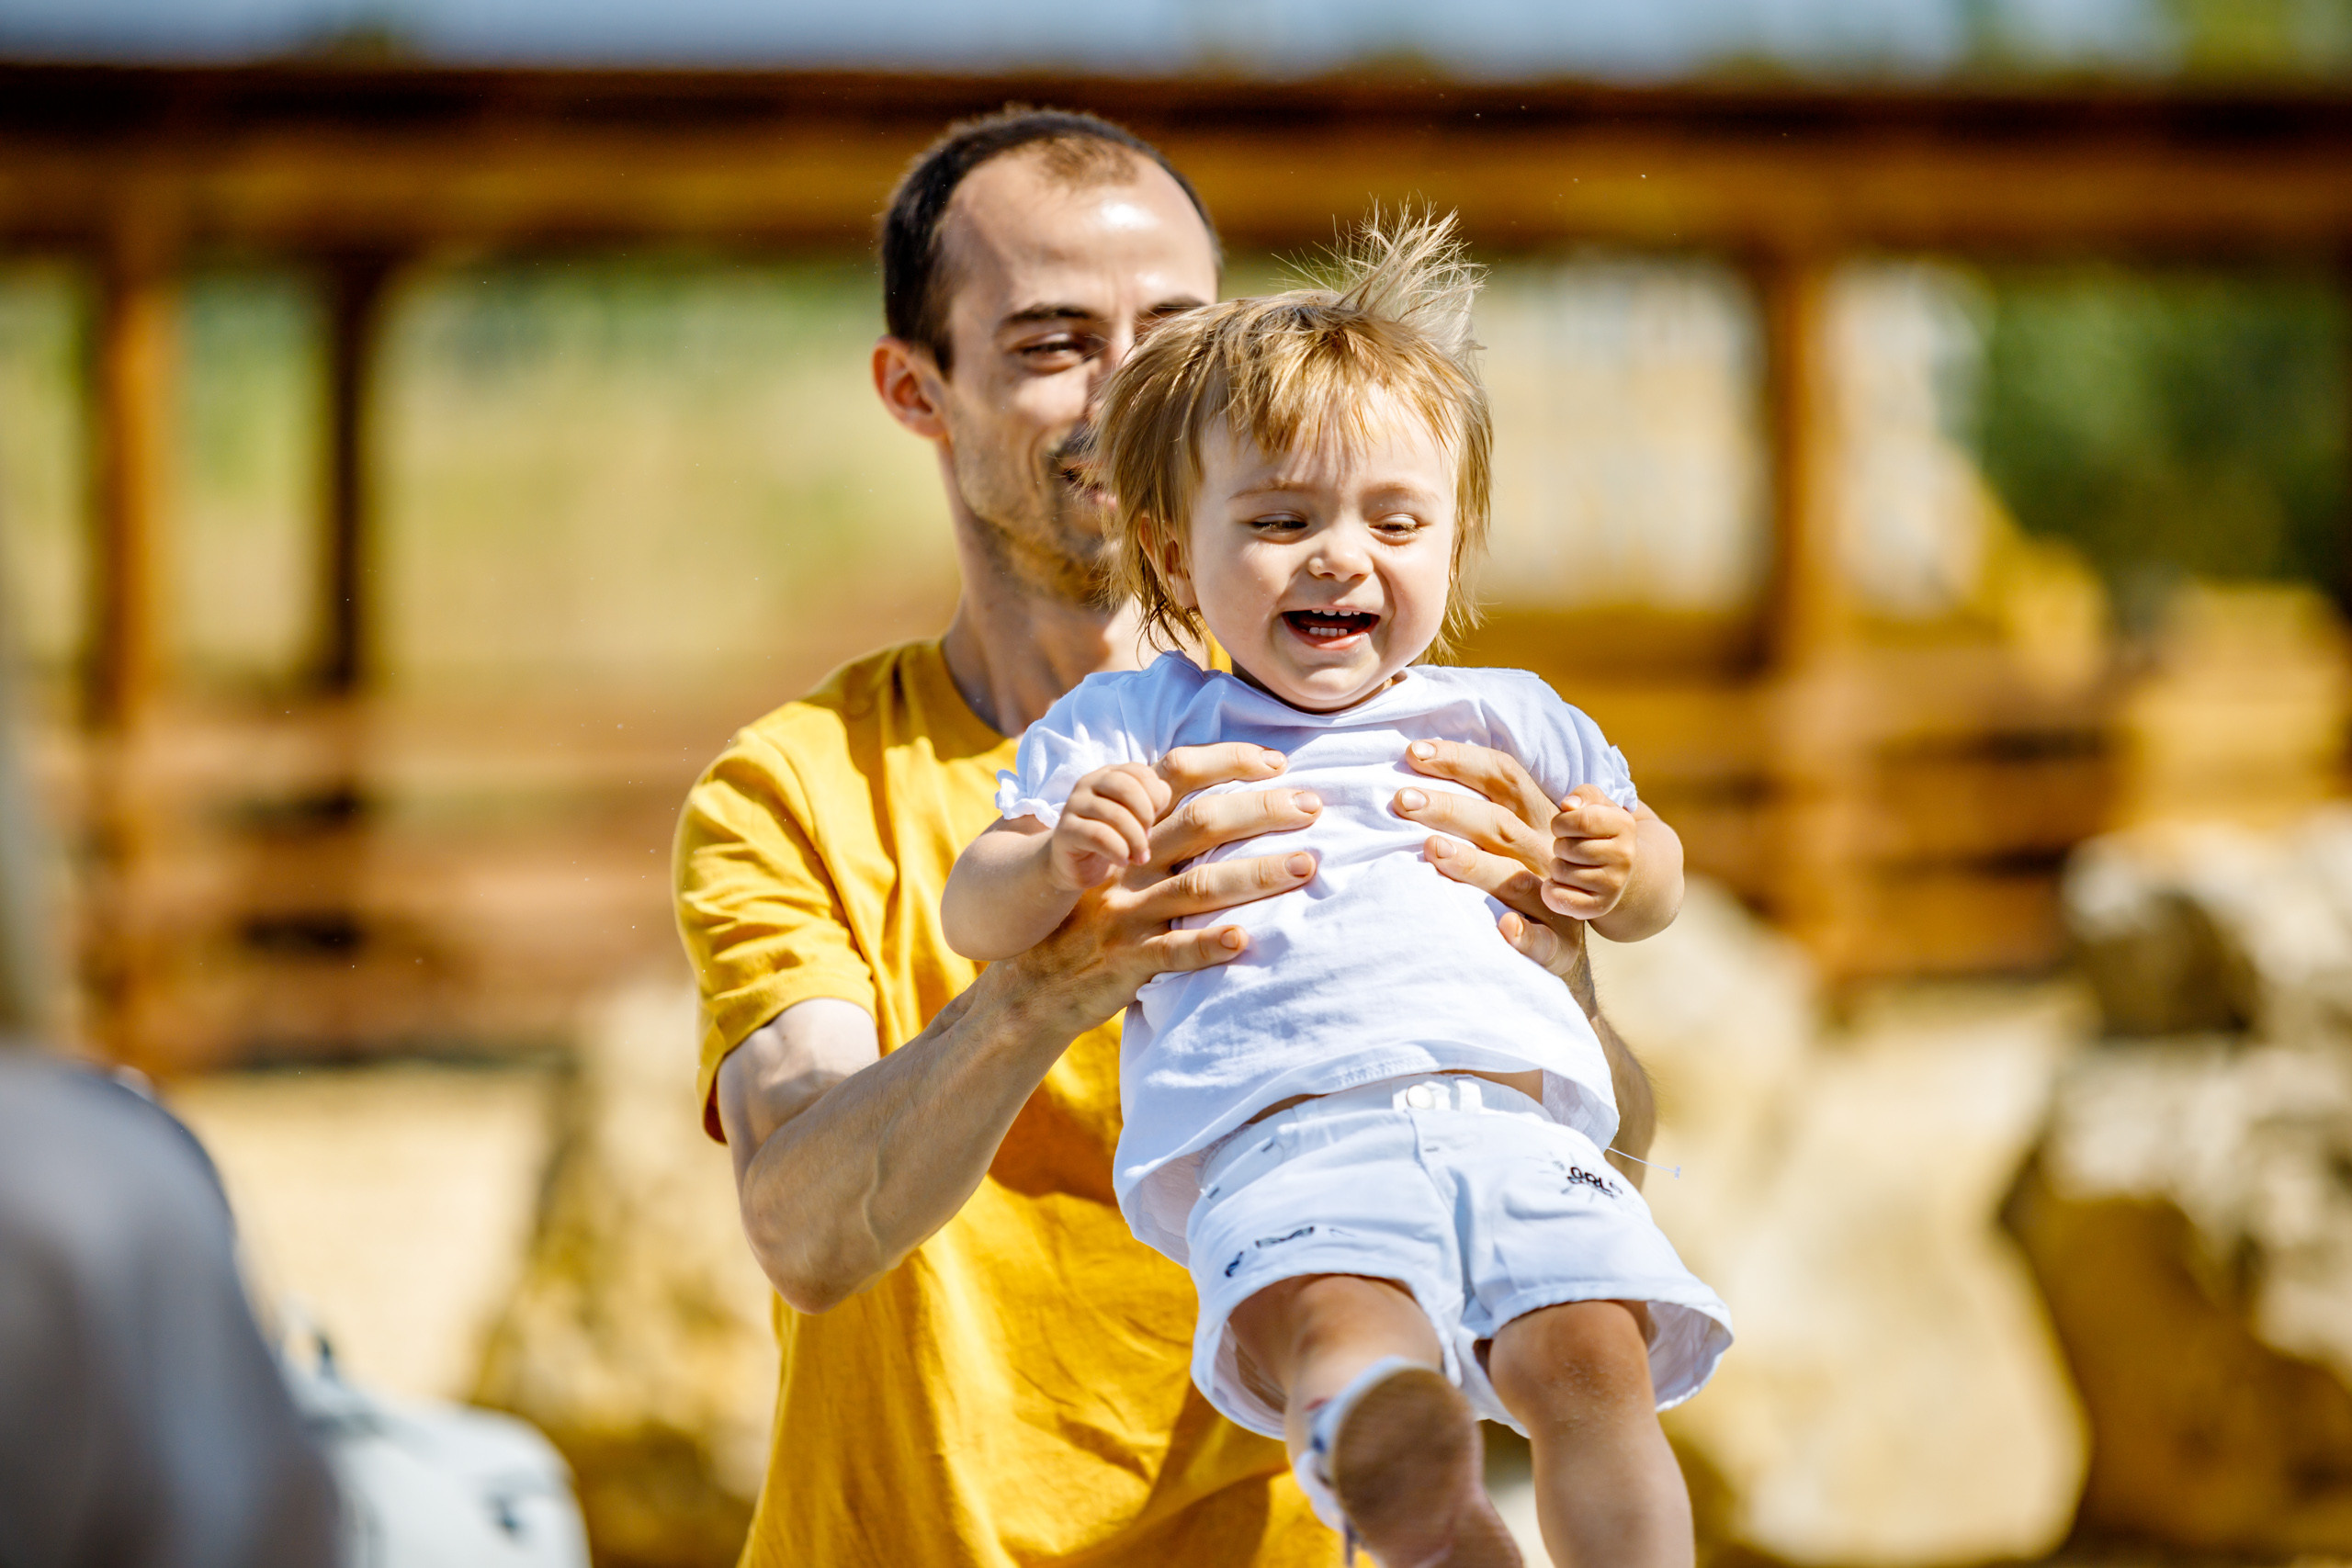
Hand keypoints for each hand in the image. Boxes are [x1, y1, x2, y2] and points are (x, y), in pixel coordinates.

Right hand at [1008, 742, 1321, 1037]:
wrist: (1032, 986)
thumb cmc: (1090, 923)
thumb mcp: (1117, 871)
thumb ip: (1163, 842)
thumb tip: (1231, 812)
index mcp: (1129, 837)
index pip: (1177, 778)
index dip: (1227, 763)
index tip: (1278, 762)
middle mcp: (1129, 867)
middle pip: (1200, 824)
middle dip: (1260, 811)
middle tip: (1312, 807)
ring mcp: (1126, 915)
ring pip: (1198, 887)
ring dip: (1256, 875)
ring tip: (1305, 865)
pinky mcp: (1125, 962)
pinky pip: (1172, 952)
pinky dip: (1209, 944)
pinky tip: (1245, 939)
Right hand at [1051, 763, 1173, 890]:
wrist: (1076, 864)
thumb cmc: (1113, 837)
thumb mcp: (1137, 817)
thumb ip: (1153, 800)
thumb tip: (1163, 793)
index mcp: (1109, 774)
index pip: (1140, 772)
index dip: (1155, 797)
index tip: (1154, 820)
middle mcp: (1089, 783)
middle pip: (1127, 787)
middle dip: (1145, 816)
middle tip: (1147, 839)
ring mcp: (1074, 804)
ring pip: (1115, 814)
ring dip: (1135, 840)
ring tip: (1139, 857)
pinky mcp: (1065, 829)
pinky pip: (1099, 835)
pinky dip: (1118, 850)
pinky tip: (1122, 860)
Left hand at [1387, 738, 1657, 1181]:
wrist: (1563, 966)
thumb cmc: (1513, 893)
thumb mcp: (1502, 844)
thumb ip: (1471, 808)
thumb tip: (1401, 769)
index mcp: (1536, 822)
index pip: (1502, 777)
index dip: (1459, 760)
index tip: (1410, 752)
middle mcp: (1549, 856)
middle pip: (1500, 822)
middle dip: (1449, 805)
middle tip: (1399, 799)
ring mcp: (1558, 904)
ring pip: (1518, 879)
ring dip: (1477, 865)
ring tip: (1432, 850)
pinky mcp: (1561, 951)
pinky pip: (1546, 944)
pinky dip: (1525, 938)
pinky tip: (1502, 932)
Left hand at [1543, 784, 1636, 920]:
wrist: (1623, 869)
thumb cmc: (1600, 830)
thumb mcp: (1597, 805)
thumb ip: (1583, 795)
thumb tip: (1568, 805)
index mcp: (1625, 825)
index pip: (1579, 820)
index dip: (1561, 822)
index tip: (1563, 827)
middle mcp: (1625, 856)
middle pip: (1566, 848)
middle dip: (1559, 845)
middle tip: (1569, 848)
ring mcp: (1615, 884)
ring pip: (1561, 872)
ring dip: (1556, 866)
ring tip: (1570, 864)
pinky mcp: (1600, 906)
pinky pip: (1560, 899)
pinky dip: (1551, 891)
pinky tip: (1560, 883)